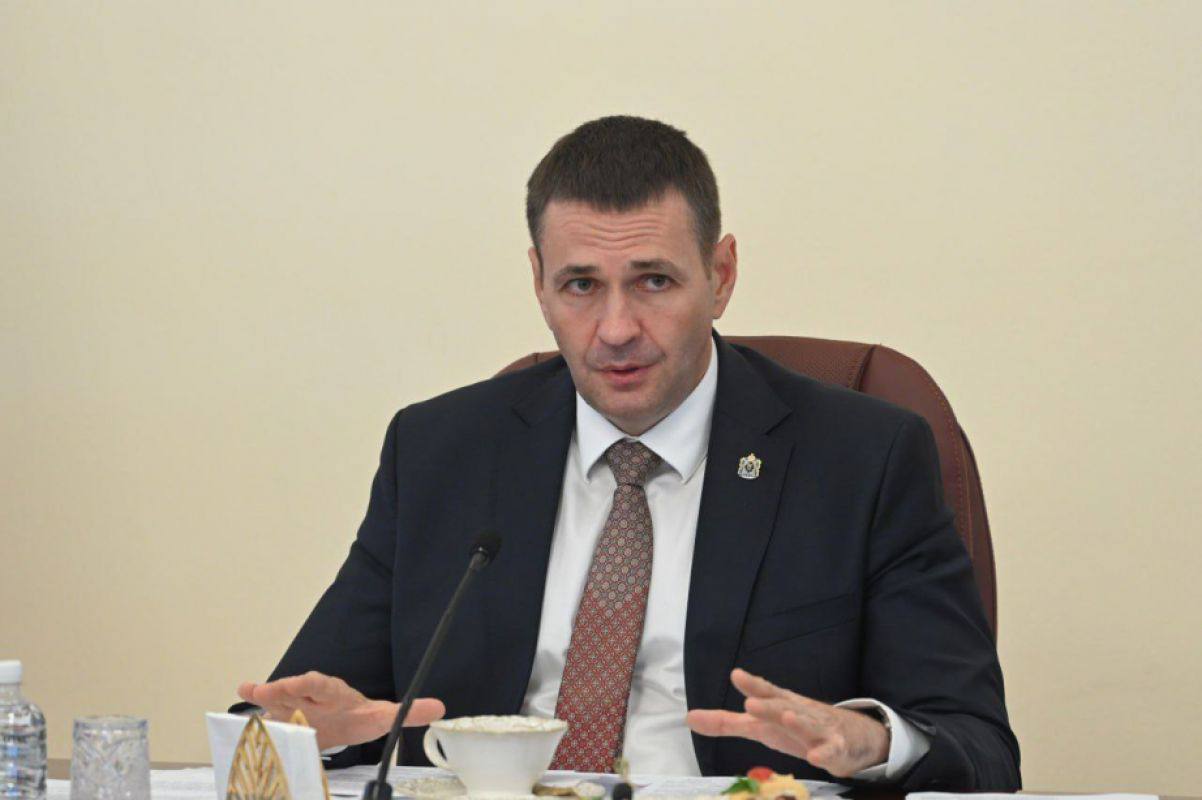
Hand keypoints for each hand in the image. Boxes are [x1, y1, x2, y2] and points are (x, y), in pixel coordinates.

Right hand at [236, 671, 444, 750]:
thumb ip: (408, 713)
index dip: (314, 685)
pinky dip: (255, 701)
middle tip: (269, 690)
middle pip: (298, 687)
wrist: (342, 723)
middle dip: (285, 688)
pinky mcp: (282, 715)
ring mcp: (295, 703)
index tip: (303, 682)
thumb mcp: (384, 717)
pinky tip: (243, 692)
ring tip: (250, 691)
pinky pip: (267, 708)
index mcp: (337, 693)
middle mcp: (314, 693)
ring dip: (266, 694)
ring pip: (279, 696)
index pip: (325, 684)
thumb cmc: (359, 717)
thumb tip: (440, 707)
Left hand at [686, 668, 889, 777]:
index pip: (765, 692)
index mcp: (779, 704)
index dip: (752, 685)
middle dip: (768, 705)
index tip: (736, 675)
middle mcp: (798, 712)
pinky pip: (831, 751)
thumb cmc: (796, 726)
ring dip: (798, 722)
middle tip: (751, 705)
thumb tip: (689, 718)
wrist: (852, 735)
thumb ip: (726, 723)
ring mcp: (819, 730)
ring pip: (808, 726)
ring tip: (786, 718)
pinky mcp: (836, 749)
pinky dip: (825, 753)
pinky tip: (816, 756)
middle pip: (783, 707)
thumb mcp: (760, 725)